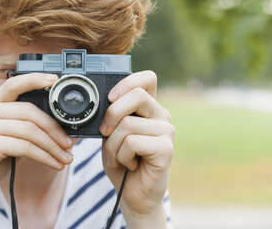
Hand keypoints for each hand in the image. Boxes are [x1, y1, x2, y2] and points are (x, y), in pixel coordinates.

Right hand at [0, 73, 73, 216]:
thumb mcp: (4, 139)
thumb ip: (21, 128)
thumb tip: (56, 128)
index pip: (13, 84)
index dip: (35, 79)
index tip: (55, 79)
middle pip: (29, 112)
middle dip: (54, 128)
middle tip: (69, 144)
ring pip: (30, 131)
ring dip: (52, 146)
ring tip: (65, 158)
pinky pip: (24, 147)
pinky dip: (44, 156)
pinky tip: (54, 164)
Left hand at [99, 71, 173, 225]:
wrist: (132, 194)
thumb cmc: (121, 161)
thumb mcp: (110, 133)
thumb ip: (110, 115)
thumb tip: (105, 100)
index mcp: (148, 108)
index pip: (147, 78)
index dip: (127, 82)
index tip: (110, 98)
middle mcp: (161, 116)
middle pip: (136, 95)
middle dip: (111, 115)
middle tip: (105, 133)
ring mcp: (166, 132)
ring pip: (128, 123)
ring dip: (113, 144)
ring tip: (120, 156)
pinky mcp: (166, 149)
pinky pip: (132, 142)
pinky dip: (122, 155)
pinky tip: (130, 163)